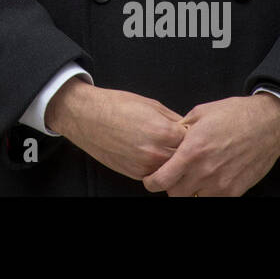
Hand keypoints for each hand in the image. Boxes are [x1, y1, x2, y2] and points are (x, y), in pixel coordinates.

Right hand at [45, 79, 185, 180]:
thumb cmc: (116, 105)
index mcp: (164, 131)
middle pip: (185, 159)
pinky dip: (157, 166)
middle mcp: (156, 152)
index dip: (193, 136)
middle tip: (180, 143)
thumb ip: (172, 119)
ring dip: (172, 162)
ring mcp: (145, 166)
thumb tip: (187, 128)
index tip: (191, 133)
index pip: (193, 141)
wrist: (87, 117)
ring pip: (171, 170)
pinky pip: (155, 173)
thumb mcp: (150, 104)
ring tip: (164, 148)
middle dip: (185, 151)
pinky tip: (150, 153)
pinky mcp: (134, 174)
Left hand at [143, 94, 279, 196]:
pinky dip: (208, 193)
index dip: (152, 183)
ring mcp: (221, 184)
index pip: (162, 180)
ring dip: (190, 192)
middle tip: (173, 177)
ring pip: (194, 199)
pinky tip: (210, 180)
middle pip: (175, 194)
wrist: (268, 123)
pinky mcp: (236, 191)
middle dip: (170, 187)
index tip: (150, 180)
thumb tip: (169, 137)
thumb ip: (181, 129)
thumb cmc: (234, 114)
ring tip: (193, 178)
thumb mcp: (200, 113)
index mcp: (191, 151)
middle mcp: (204, 171)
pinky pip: (214, 200)